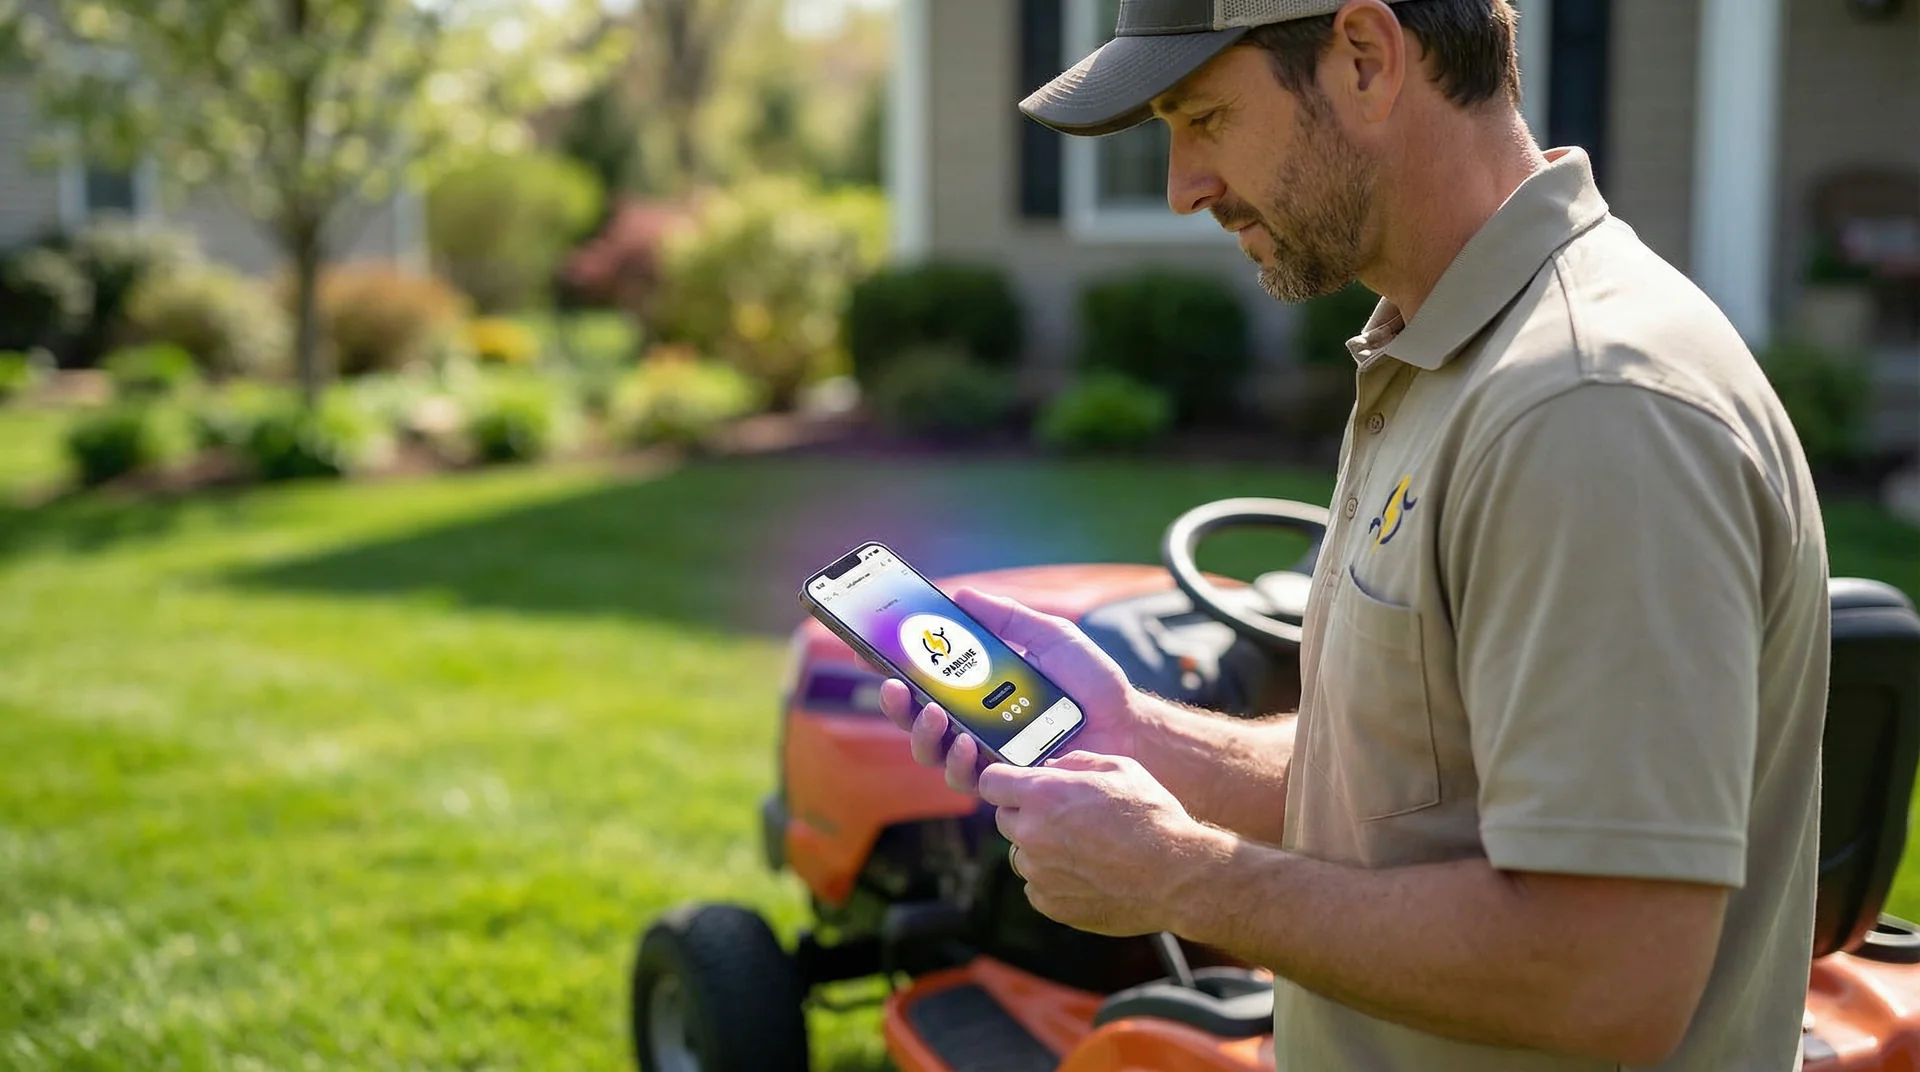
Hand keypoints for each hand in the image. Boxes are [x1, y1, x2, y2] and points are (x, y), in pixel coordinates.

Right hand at [877, 587, 1143, 792]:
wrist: (1129, 727)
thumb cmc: (1092, 685)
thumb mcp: (1051, 637)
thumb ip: (1008, 618)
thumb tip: (961, 596)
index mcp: (979, 690)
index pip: (925, 681)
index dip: (892, 668)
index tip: (870, 649)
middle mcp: (975, 724)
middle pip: (916, 720)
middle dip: (895, 705)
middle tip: (892, 686)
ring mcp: (988, 756)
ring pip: (933, 753)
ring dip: (922, 733)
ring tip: (933, 714)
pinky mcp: (1006, 782)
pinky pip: (968, 778)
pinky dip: (959, 760)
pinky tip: (967, 742)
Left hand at [979, 752, 1218, 936]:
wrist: (1176, 875)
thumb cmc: (1151, 816)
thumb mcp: (1120, 768)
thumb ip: (1076, 762)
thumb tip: (1050, 767)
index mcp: (1043, 795)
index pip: (990, 782)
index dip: (1005, 781)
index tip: (1020, 786)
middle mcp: (1032, 834)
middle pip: (1005, 819)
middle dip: (1026, 814)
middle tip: (1064, 817)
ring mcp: (1039, 873)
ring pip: (1022, 854)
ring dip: (1041, 849)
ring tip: (1084, 848)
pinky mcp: (1051, 904)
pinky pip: (1037, 887)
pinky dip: (1054, 880)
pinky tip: (1088, 873)